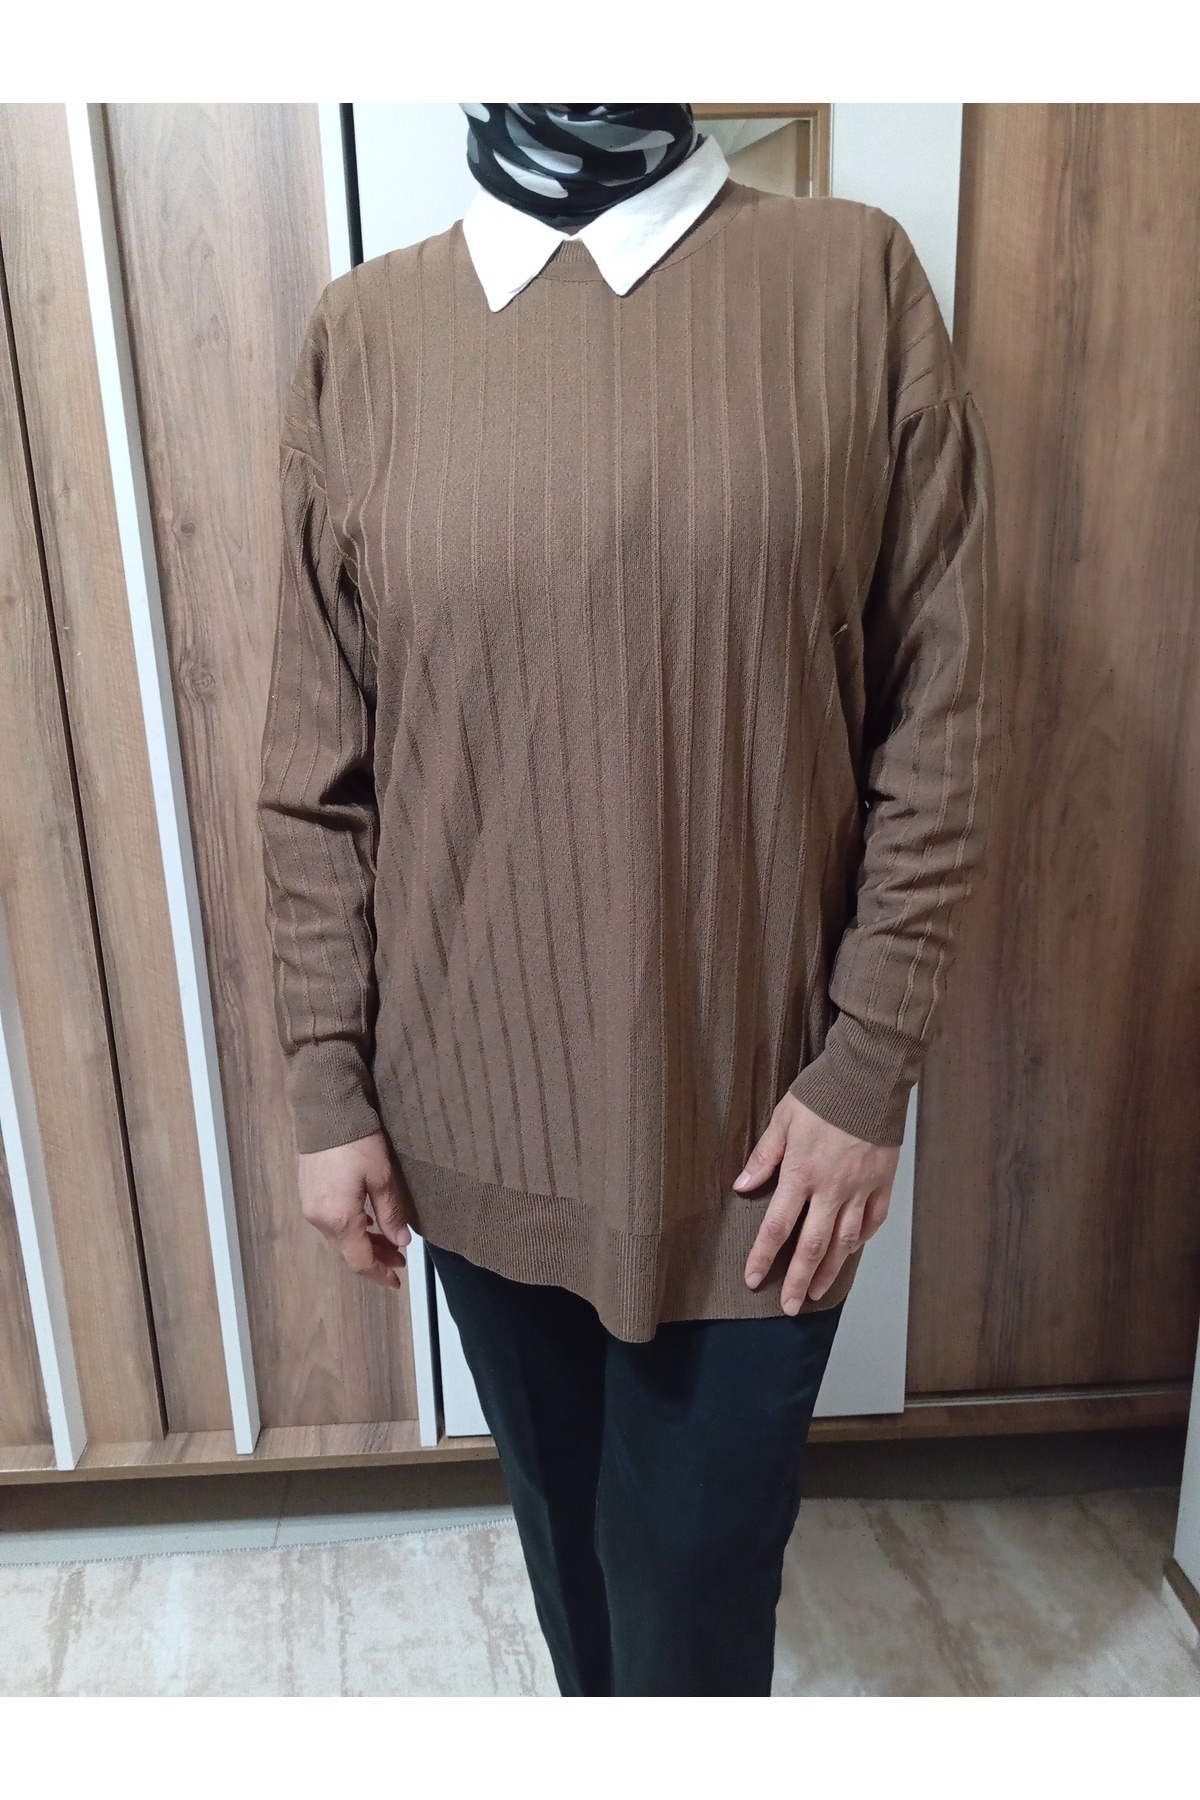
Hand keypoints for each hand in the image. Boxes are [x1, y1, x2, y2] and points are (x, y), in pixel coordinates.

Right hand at [298, 1130, 411, 1290]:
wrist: (325, 1112)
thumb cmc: (356, 1142)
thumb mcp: (381, 1178)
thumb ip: (391, 1213)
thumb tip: (401, 1242)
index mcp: (338, 1219)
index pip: (359, 1260)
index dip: (379, 1274)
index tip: (397, 1282)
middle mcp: (319, 1219)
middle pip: (347, 1253)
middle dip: (375, 1260)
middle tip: (400, 1261)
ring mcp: (310, 1207)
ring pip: (339, 1239)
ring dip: (363, 1244)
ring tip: (389, 1241)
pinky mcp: (308, 1194)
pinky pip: (331, 1224)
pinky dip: (351, 1230)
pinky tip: (367, 1222)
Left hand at [737, 1095, 898, 1312]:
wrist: (871, 1077)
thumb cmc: (823, 1093)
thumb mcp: (783, 1118)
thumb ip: (763, 1156)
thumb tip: (742, 1186)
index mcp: (801, 1173)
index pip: (777, 1226)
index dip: (763, 1256)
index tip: (753, 1279)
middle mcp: (832, 1189)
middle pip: (812, 1246)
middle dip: (797, 1281)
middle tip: (789, 1307)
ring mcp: (861, 1189)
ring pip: (844, 1242)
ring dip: (828, 1270)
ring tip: (816, 1292)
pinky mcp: (883, 1183)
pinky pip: (873, 1222)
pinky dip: (861, 1241)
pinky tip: (850, 1253)